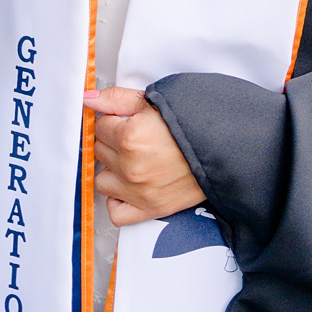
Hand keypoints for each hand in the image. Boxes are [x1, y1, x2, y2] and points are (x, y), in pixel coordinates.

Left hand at [86, 86, 205, 225]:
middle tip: (134, 139)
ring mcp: (140, 191)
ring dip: (114, 170)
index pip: (99, 127)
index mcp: (130, 138)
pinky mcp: (152, 209)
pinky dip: (119, 200)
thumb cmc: (191, 124)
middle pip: (100, 152)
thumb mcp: (152, 102)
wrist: (223, 149)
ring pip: (104, 180)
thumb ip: (116, 99)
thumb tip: (88, 99)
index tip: (126, 122)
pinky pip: (117, 212)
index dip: (113, 121)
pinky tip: (128, 186)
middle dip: (112, 142)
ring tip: (133, 160)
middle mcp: (132, 168)